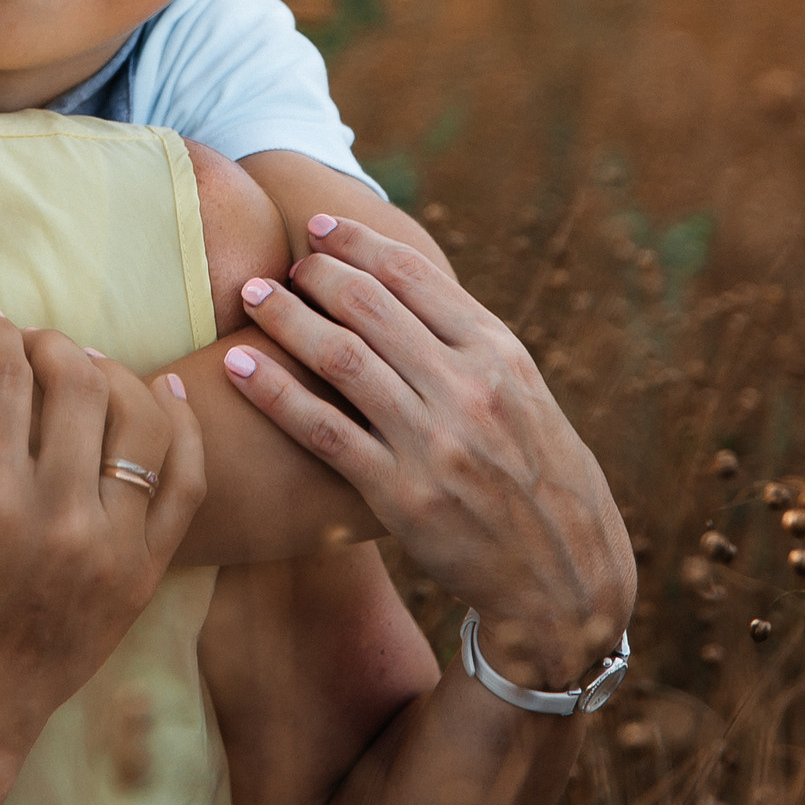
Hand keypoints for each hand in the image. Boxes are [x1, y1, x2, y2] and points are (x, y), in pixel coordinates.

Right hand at [0, 309, 203, 761]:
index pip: (3, 383)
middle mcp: (61, 523)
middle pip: (78, 389)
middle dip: (52, 346)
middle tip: (31, 342)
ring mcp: (113, 549)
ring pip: (140, 423)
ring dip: (114, 377)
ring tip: (85, 366)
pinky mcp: (144, 573)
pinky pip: (186, 483)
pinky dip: (183, 428)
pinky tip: (163, 392)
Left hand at [220, 216, 635, 687]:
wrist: (564, 576)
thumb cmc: (538, 475)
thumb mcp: (524, 396)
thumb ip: (470, 345)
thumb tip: (409, 289)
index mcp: (500, 354)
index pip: (415, 276)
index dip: (358, 243)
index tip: (318, 228)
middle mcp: (469, 388)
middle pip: (371, 306)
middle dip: (316, 274)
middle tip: (278, 265)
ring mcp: (434, 441)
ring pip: (341, 357)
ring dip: (286, 318)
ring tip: (250, 297)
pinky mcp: (401, 495)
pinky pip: (323, 432)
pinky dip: (275, 393)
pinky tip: (239, 366)